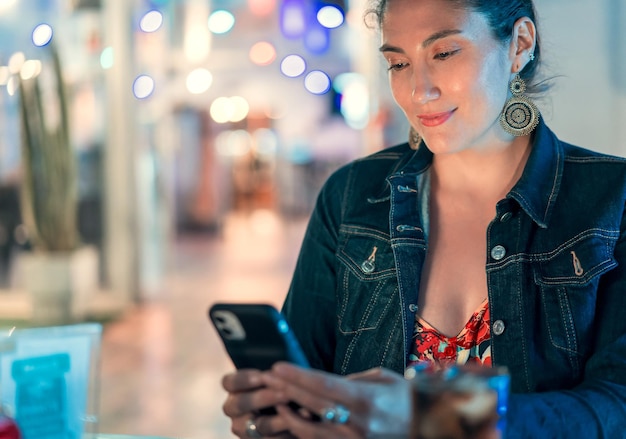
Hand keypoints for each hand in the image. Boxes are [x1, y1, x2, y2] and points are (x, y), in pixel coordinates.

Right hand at [221, 368, 294, 437]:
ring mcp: (243, 428)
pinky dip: (286, 434)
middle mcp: (233, 409)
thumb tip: (282, 372)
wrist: (289, 407)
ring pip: (258, 425)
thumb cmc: (280, 385)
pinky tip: (300, 427)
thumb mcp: (275, 378)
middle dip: (264, 398)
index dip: (244, 380)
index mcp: (234, 389)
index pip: (229, 382)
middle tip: (285, 394)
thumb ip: (274, 376)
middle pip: (241, 404)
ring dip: (280, 419)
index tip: (263, 377)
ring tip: (301, 412)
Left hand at [263, 363, 411, 438]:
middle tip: (268, 377)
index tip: (278, 366)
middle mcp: (356, 422)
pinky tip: (290, 417)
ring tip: (274, 397)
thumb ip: (352, 380)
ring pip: (308, 429)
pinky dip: (301, 429)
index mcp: (365, 399)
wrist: (428, 426)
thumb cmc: (405, 398)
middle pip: (311, 404)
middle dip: (286, 389)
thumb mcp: (381, 379)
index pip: (322, 385)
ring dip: (288, 412)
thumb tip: (326, 382)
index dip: (297, 376)